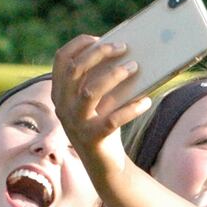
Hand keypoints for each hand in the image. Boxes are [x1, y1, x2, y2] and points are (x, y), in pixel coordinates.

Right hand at [51, 35, 153, 182]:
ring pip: (90, 92)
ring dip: (114, 76)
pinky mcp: (92, 140)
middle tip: (123, 47)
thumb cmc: (106, 127)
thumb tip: (125, 54)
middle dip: (100, 54)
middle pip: (76, 70)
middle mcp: (62, 107)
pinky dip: (131, 108)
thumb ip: (102, 82)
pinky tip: (146, 101)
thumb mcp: (101, 103)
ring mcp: (75, 124)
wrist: (108, 168)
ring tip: (135, 67)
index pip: (61, 60)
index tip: (99, 38)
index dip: (79, 45)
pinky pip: (112, 120)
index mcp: (60, 94)